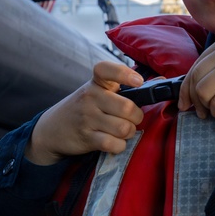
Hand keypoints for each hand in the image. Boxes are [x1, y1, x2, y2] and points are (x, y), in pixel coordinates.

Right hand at [26, 61, 144, 164]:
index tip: (138, 82)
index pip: (106, 69)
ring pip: (124, 128)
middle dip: (136, 117)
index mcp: (96, 82)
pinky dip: (119, 146)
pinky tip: (114, 142)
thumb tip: (162, 79)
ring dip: (129, 133)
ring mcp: (87, 117)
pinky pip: (113, 144)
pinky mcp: (86, 137)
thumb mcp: (99, 91)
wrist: (52, 129)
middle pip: (127, 108)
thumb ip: (127, 86)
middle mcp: (90, 97)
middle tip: (132, 119)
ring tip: (122, 131)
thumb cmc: (84, 108)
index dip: (125, 74)